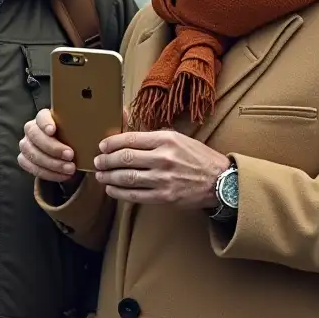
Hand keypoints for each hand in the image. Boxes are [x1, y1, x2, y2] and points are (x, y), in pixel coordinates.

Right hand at [17, 109, 77, 182]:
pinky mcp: (24, 159)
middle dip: (52, 147)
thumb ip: (82, 126)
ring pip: (31, 152)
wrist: (68, 155)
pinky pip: (30, 167)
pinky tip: (62, 176)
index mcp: (44, 118)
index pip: (40, 116)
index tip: (53, 130)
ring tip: (70, 169)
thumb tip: (96, 124)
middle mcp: (32, 129)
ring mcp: (26, 144)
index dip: (45, 123)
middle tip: (70, 155)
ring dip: (51, 163)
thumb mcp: (78, 131)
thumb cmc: (74, 139)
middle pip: (35, 135)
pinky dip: (47, 173)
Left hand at [93, 129, 230, 208]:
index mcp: (166, 139)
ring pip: (127, 177)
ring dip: (109, 177)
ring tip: (100, 175)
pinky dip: (120, 192)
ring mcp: (163, 178)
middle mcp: (163, 157)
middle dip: (106, 160)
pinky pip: (136, 195)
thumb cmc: (197, 157)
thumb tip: (127, 121)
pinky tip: (111, 189)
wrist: (220, 181)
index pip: (131, 139)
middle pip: (125, 158)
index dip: (111, 143)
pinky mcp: (165, 196)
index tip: (102, 146)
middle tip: (97, 162)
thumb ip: (153, 134)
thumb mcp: (177, 137)